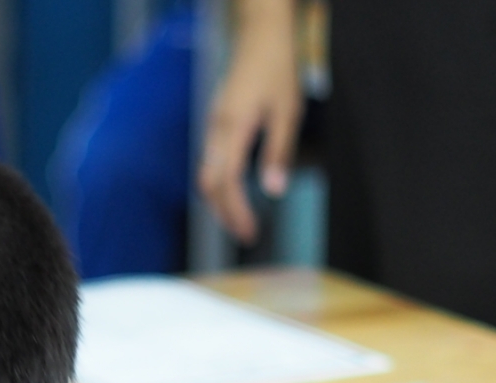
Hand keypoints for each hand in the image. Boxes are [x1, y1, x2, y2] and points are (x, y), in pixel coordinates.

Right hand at [197, 2, 300, 243]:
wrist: (259, 33)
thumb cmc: (277, 68)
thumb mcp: (288, 111)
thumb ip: (279, 152)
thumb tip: (274, 191)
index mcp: (234, 127)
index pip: (227, 182)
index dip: (235, 212)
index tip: (250, 232)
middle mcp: (217, 128)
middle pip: (209, 183)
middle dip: (224, 213)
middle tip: (246, 234)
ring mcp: (213, 124)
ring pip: (207, 173)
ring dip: (221, 200)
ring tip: (242, 219)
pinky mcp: (216, 120)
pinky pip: (211, 160)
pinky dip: (221, 182)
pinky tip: (236, 191)